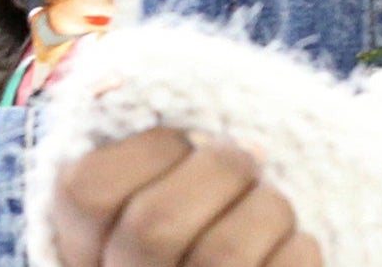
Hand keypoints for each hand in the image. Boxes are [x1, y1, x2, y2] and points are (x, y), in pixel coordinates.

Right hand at [53, 130, 319, 266]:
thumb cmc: (184, 245)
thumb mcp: (135, 209)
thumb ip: (143, 164)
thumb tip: (205, 127)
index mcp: (84, 253)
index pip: (86, 191)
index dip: (145, 150)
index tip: (183, 142)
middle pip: (156, 223)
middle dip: (217, 170)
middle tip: (244, 159)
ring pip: (224, 254)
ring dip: (265, 208)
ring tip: (270, 205)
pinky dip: (298, 246)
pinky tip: (286, 246)